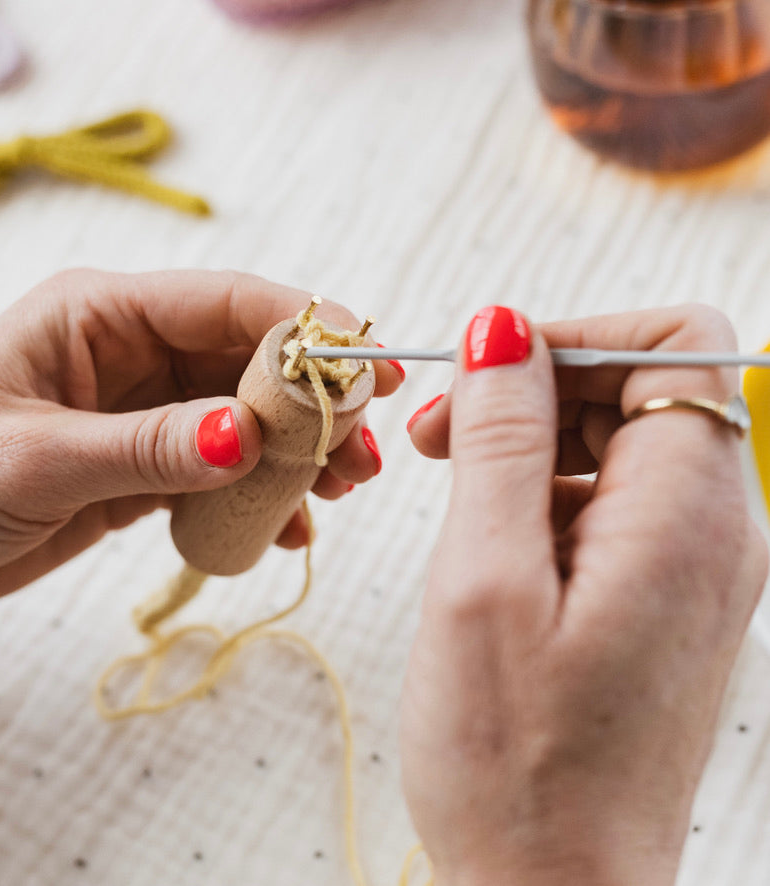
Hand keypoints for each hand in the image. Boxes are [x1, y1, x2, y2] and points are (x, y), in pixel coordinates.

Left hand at [0, 269, 399, 617]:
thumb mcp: (34, 459)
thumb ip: (148, 447)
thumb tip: (250, 438)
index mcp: (100, 315)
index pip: (227, 303)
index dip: (309, 330)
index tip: (372, 368)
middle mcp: (130, 354)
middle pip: (250, 364)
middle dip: (316, 405)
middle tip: (366, 452)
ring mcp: (141, 413)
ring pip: (245, 421)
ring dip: (297, 454)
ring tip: (342, 492)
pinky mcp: (141, 469)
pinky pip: (218, 474)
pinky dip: (257, 499)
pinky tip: (283, 531)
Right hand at [401, 305, 766, 884]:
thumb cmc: (514, 759)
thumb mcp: (483, 579)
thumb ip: (500, 439)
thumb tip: (502, 328)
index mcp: (688, 515)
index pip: (673, 345)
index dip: (574, 338)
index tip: (485, 373)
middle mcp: (716, 531)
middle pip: (642, 389)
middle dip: (537, 387)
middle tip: (442, 436)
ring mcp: (695, 566)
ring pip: (621, 442)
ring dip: (532, 441)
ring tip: (452, 489)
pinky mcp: (664, 596)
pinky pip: (613, 501)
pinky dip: (545, 492)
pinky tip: (489, 543)